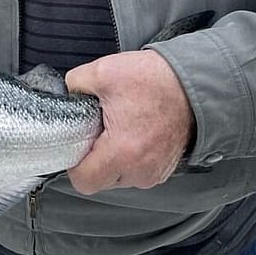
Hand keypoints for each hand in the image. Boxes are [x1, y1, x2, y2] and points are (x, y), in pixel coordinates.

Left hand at [65, 49, 193, 194]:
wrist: (192, 85)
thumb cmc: (152, 80)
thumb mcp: (101, 72)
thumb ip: (73, 85)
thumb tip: (64, 96)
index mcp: (123, 152)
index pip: (84, 181)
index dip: (72, 162)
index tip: (74, 141)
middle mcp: (140, 171)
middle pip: (100, 179)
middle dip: (91, 157)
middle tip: (94, 128)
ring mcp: (154, 173)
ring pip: (117, 176)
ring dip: (110, 157)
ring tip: (114, 127)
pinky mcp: (162, 169)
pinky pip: (134, 170)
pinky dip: (127, 156)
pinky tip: (128, 131)